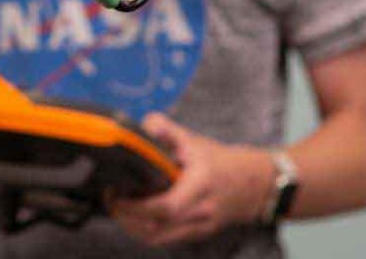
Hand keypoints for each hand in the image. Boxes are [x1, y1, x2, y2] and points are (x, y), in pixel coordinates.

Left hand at [110, 113, 275, 246]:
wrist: (255, 185)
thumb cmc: (220, 161)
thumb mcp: (194, 140)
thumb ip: (166, 129)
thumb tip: (141, 125)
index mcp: (199, 185)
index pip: (166, 206)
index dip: (136, 205)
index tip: (116, 192)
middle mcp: (200, 211)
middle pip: (156, 228)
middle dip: (126, 218)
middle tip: (110, 199)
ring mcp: (199, 227)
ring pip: (157, 239)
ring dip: (132, 227)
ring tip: (118, 208)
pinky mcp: (196, 235)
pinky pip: (164, 241)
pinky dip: (144, 232)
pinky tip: (134, 216)